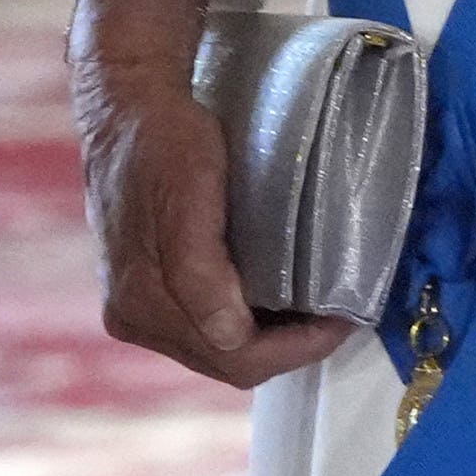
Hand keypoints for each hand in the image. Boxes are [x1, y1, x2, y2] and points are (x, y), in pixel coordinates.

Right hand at [69, 0, 358, 393]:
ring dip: (273, 339)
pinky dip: (251, 322)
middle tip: (343, 314)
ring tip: (320, 307)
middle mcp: (134, 316)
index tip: (346, 317)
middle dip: (291, 347)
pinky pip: (208, 326)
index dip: (298, 347)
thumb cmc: (164, 146)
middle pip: (228, 362)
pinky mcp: (148, 291)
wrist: (129, 113)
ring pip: (219, 350)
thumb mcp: (189, 196)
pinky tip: (281, 298)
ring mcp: (138, 307)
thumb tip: (228, 336)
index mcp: (142, 301)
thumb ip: (201, 274)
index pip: (235, 356)